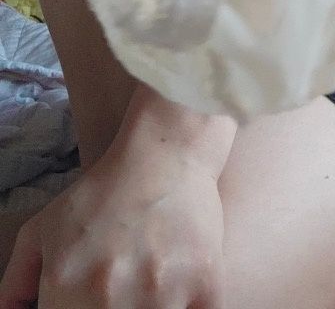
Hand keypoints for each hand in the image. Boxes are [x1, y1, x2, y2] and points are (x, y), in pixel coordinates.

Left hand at [0, 135, 225, 307]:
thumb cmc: (103, 192)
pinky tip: (181, 289)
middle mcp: (109, 297)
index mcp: (66, 288)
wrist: (164, 153)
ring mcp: (160, 295)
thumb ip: (17, 281)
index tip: (92, 300)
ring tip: (150, 280)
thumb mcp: (43, 229)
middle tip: (123, 284)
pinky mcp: (205, 286)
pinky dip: (191, 308)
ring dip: (153, 307)